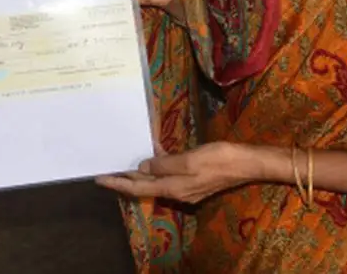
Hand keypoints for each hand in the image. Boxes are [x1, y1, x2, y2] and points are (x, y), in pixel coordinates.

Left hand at [95, 142, 256, 204]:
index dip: (118, 183)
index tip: (99, 178)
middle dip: (125, 179)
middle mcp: (177, 191)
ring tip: (125, 163)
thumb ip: (164, 165)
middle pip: (145, 186)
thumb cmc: (219, 159)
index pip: (138, 187)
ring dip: (141, 173)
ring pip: (157, 181)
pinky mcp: (194, 180)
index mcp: (173, 188)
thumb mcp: (189, 160)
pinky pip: (169, 175)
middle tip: (107, 170)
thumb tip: (143, 169)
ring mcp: (186, 187)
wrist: (247, 163)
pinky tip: (155, 155)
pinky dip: (158, 167)